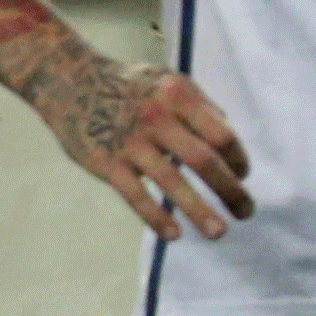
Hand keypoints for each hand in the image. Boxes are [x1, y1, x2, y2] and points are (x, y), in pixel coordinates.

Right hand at [30, 43, 250, 241]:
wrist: (69, 81)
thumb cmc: (128, 84)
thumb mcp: (168, 80)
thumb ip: (201, 105)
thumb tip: (229, 135)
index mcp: (179, 96)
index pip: (222, 134)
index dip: (238, 159)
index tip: (244, 175)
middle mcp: (158, 118)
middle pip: (204, 160)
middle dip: (230, 190)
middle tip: (246, 212)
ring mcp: (130, 142)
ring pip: (172, 182)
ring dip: (199, 211)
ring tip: (219, 233)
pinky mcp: (105, 162)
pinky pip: (136, 195)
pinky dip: (156, 217)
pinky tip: (174, 235)